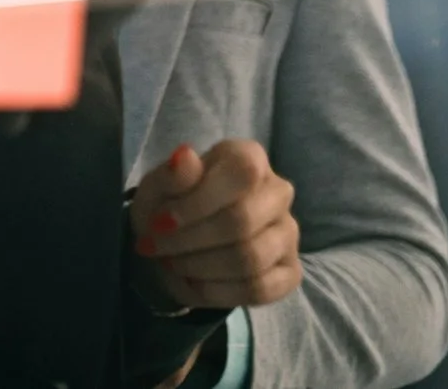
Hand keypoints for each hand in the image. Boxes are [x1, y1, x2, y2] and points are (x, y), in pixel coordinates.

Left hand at [130, 140, 302, 310]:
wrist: (175, 247)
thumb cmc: (169, 206)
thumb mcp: (158, 188)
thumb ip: (172, 175)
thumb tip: (185, 155)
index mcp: (249, 157)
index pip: (242, 173)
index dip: (198, 202)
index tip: (159, 222)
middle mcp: (279, 192)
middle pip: (242, 221)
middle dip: (190, 240)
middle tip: (157, 248)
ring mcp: (288, 233)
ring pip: (251, 258)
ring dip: (200, 267)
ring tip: (172, 264)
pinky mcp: (290, 272)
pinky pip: (260, 288)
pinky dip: (218, 291)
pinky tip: (194, 283)